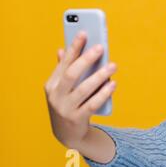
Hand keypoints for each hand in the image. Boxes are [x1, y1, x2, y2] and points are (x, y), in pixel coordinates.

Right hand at [44, 31, 116, 148]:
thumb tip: (63, 49)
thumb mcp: (63, 88)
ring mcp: (65, 109)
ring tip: (113, 65)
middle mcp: (55, 96)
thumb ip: (64, 70)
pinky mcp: (76, 119)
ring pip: (83, 89)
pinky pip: (92, 104)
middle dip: (86, 59)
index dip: (74, 47)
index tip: (84, 32)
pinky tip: (113, 84)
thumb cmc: (68, 103)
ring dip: (99, 76)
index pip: (64, 62)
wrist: (67, 134)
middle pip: (71, 74)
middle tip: (101, 47)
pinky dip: (103, 93)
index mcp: (52, 84)